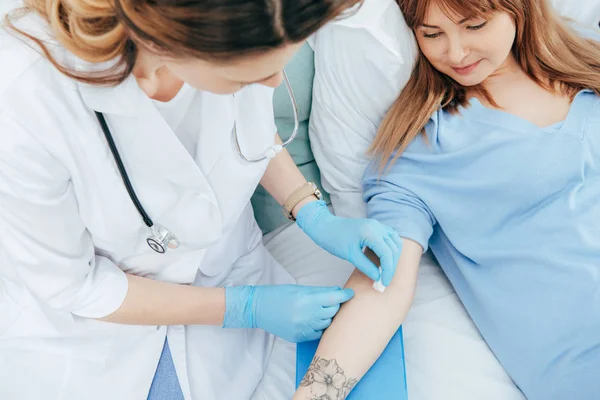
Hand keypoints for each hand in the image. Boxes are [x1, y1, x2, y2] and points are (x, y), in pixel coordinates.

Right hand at [223, 285, 353, 342]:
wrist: (259, 309)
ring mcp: (303, 328)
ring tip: (322, 310)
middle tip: (334, 300)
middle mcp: (306, 315)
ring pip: (327, 323)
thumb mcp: (299, 289)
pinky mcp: (299, 337)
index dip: (345, 295)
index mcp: (306, 300)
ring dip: (328, 316)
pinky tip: (315, 320)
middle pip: (333, 311)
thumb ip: (318, 292)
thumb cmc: (278, 295)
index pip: (334, 298)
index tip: (350, 293)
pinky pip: (318, 333)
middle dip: (336, 304)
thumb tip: (336, 292)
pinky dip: (320, 326)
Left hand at [296, 200, 401, 286]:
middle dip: (391, 266)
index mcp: (371, 232)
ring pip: (395, 242)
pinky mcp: (375, 227)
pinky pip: (390, 238)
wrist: (324, 226)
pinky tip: (384, 260)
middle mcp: (377, 226)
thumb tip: (379, 277)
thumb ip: (366, 266)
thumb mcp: (349, 255)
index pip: (387, 253)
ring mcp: (377, 225)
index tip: (384, 283)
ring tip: (385, 271)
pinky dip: (390, 250)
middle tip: (384, 280)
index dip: (388, 270)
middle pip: (393, 249)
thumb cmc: (334, 239)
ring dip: (392, 258)